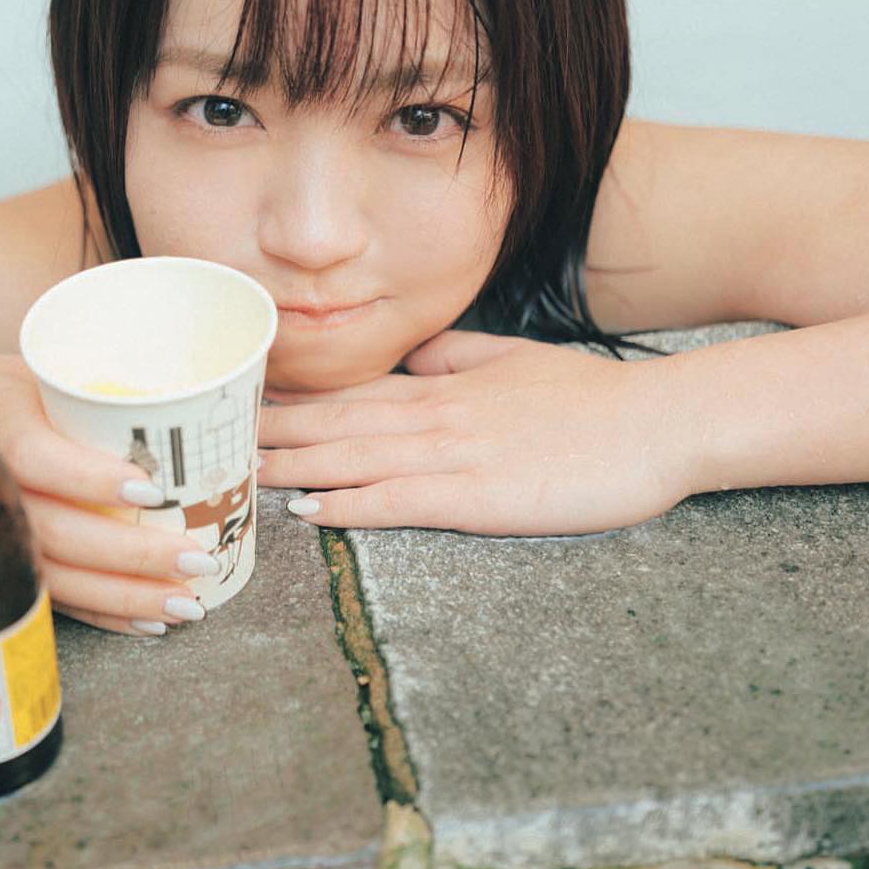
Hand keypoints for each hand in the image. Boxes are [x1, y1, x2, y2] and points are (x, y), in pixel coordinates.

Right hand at [0, 354, 212, 635]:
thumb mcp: (49, 375)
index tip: (148, 488)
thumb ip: (116, 398)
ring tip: (185, 602)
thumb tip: (220, 432)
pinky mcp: (7, 567)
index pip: (34, 456)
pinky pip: (55, 600)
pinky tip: (149, 622)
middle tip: (194, 558)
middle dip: (130, 553)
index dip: (87, 477)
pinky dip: (104, 615)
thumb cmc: (15, 394)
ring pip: (57, 576)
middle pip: (54, 530)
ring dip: (126, 595)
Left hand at [257, 331, 689, 535]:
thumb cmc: (594, 400)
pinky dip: (351, 504)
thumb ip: (457, 358)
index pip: (350, 394)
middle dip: (271, 436)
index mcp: (442, 387)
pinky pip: (401, 500)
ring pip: (355, 459)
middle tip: (209, 445)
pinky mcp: (480, 497)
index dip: (291, 403)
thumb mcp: (516, 362)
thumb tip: (410, 359)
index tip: (240, 410)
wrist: (659, 424)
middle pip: (335, 424)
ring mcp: (456, 455)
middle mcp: (436, 416)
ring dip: (292, 468)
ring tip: (238, 477)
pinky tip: (310, 511)